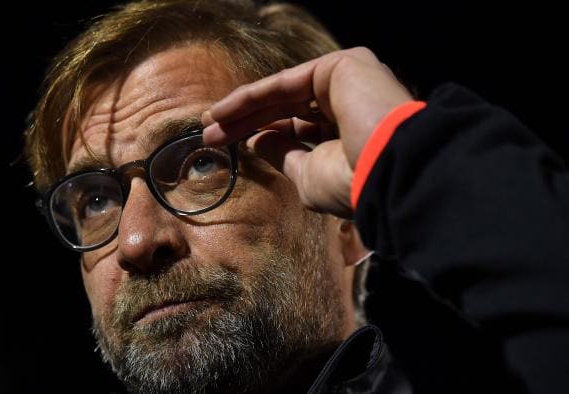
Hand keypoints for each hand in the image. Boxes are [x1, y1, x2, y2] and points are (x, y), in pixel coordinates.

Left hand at [202, 47, 411, 215]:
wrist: (387, 171)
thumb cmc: (351, 184)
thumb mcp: (307, 175)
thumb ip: (284, 154)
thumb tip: (257, 141)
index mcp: (349, 133)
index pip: (298, 129)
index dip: (262, 135)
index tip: (229, 146)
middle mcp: (351, 103)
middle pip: (286, 109)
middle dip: (246, 122)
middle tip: (211, 134)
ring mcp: (349, 82)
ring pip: (283, 93)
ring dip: (243, 108)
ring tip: (210, 124)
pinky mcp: (342, 66)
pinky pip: (285, 82)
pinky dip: (252, 96)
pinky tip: (223, 112)